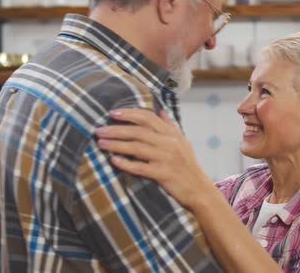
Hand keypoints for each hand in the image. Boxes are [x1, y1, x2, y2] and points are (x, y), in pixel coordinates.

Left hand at [95, 108, 216, 210]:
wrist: (200, 189)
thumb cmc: (188, 166)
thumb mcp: (183, 142)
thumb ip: (171, 126)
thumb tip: (161, 110)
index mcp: (172, 134)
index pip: (149, 117)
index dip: (130, 114)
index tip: (112, 113)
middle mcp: (170, 143)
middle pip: (139, 131)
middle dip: (117, 129)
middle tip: (99, 130)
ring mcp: (167, 158)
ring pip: (137, 147)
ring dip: (117, 144)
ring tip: (101, 143)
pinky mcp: (164, 174)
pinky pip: (141, 167)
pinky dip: (126, 163)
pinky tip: (114, 160)